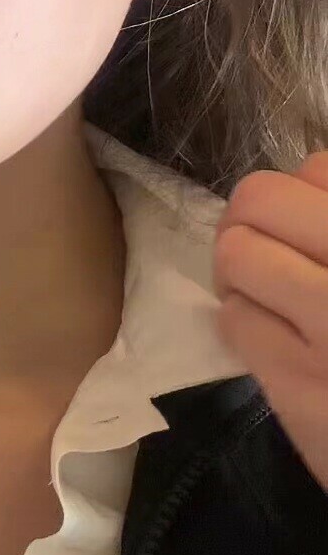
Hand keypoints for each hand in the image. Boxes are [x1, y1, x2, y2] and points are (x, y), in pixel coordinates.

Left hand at [213, 153, 327, 495]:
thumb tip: (310, 180)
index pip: (321, 169)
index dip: (307, 192)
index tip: (315, 221)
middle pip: (261, 198)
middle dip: (252, 218)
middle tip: (268, 245)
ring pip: (235, 254)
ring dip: (241, 269)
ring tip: (269, 292)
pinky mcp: (300, 385)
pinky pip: (235, 319)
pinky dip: (244, 321)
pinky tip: (275, 338)